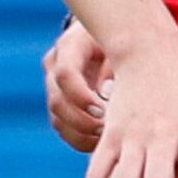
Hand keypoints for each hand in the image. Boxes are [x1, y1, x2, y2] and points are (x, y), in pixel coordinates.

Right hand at [45, 19, 109, 151]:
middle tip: (108, 131)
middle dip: (83, 123)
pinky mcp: (59, 102)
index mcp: (70, 45)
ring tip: (107, 138)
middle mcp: (55, 64)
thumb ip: (115, 65)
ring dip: (81, 135)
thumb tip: (105, 92)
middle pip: (57, 101)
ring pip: (57, 120)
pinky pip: (63, 129)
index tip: (103, 112)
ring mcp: (54, 85)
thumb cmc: (121, 40)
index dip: (80, 97)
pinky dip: (81, 140)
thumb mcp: (123, 45)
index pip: (64, 74)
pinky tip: (101, 141)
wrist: (109, 37)